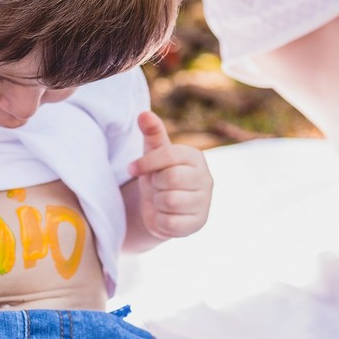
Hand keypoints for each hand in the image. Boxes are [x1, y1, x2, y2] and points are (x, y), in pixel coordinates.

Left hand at [127, 111, 212, 239]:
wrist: (161, 208)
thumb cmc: (158, 174)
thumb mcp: (153, 153)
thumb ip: (152, 132)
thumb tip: (143, 114)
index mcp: (196, 157)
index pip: (169, 155)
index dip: (146, 162)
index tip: (131, 168)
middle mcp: (206, 178)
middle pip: (171, 178)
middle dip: (155, 184)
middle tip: (155, 186)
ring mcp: (205, 202)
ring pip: (171, 201)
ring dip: (157, 202)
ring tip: (160, 200)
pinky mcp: (198, 223)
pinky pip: (171, 223)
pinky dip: (161, 221)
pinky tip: (164, 215)